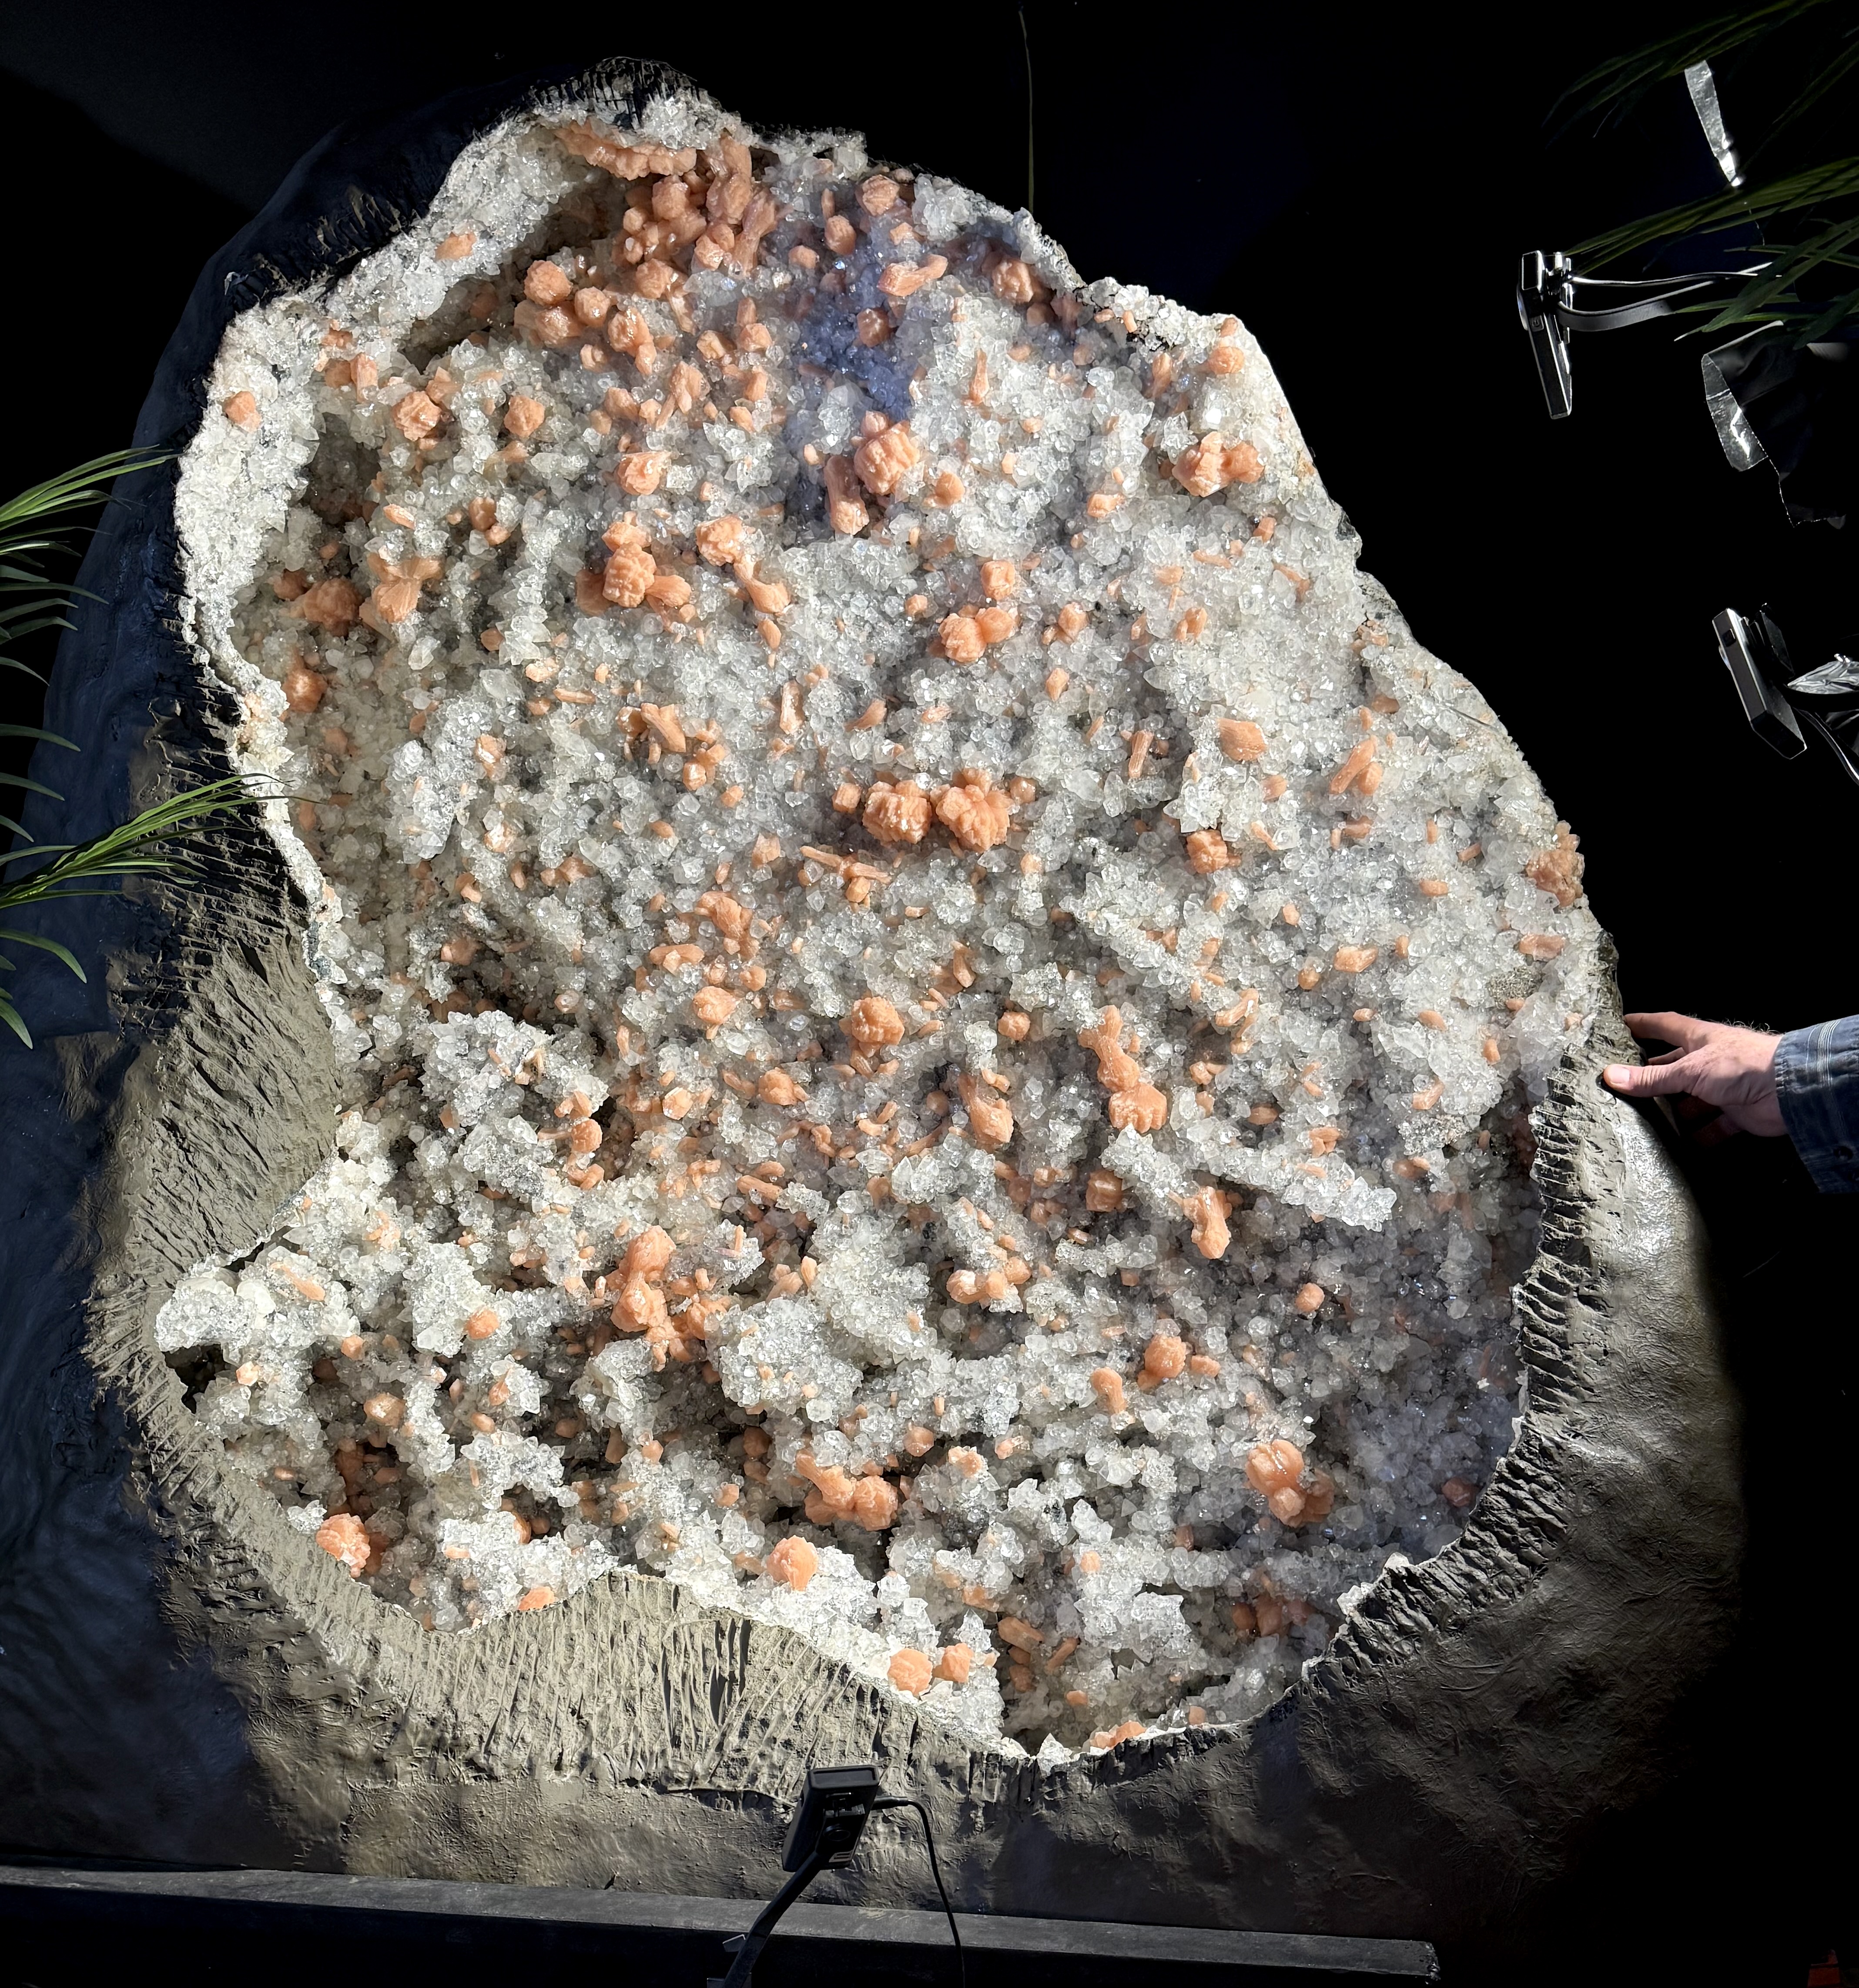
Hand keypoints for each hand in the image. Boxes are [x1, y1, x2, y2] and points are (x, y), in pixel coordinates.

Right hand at [1602, 1012, 1786, 1138]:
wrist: (1789, 1090)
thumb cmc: (1740, 1065)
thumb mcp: (1689, 1069)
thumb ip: (1652, 1077)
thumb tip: (1611, 1075)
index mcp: (1699, 1039)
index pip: (1665, 1025)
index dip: (1644, 1024)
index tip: (1622, 1024)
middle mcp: (1709, 1061)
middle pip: (1675, 1067)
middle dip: (1654, 1076)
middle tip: (1627, 1086)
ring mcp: (1723, 1087)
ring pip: (1691, 1100)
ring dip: (1675, 1112)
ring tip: (1648, 1123)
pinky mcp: (1736, 1113)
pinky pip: (1713, 1126)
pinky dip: (1700, 1136)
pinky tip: (1683, 1146)